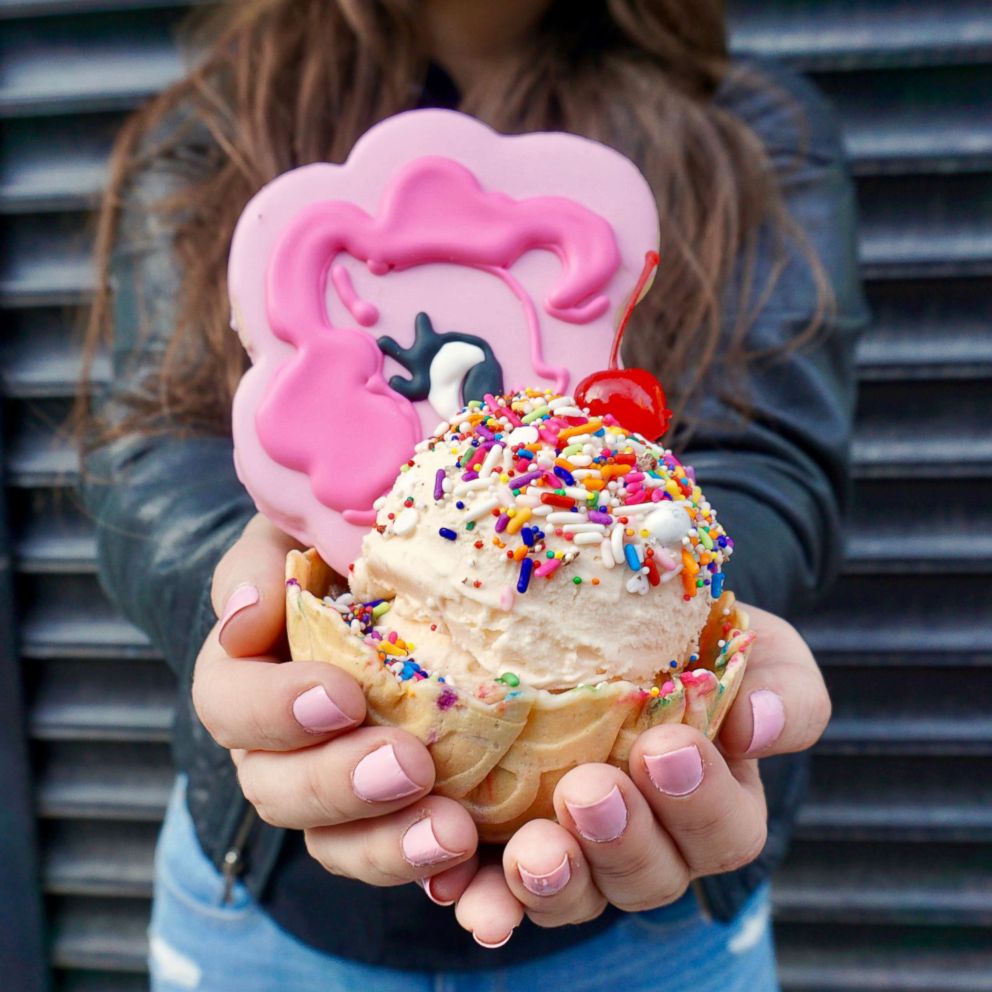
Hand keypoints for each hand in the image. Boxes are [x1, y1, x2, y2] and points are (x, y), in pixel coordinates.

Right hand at [192, 514, 480, 890]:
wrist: (395, 578)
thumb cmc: (336, 549)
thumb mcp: (293, 535)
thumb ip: (259, 567)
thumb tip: (245, 617)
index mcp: (245, 679)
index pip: (230, 705)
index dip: (276, 711)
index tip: (343, 696)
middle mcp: (278, 746)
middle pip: (278, 790)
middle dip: (339, 784)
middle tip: (408, 765)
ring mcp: (336, 789)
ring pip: (336, 842)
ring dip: (388, 845)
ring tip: (451, 834)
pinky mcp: (394, 814)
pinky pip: (400, 857)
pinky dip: (432, 871)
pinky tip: (473, 864)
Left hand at [420, 604, 830, 945]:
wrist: (612, 623)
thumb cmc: (692, 639)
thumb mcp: (756, 647)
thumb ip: (782, 688)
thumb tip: (760, 727)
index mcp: (715, 805)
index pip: (724, 828)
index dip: (699, 801)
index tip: (666, 748)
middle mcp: (650, 843)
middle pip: (648, 875)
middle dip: (622, 839)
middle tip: (590, 791)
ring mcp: (579, 853)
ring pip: (574, 896)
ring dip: (552, 881)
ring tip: (531, 850)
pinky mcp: (510, 846)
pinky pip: (497, 889)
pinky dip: (481, 894)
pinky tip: (456, 883)